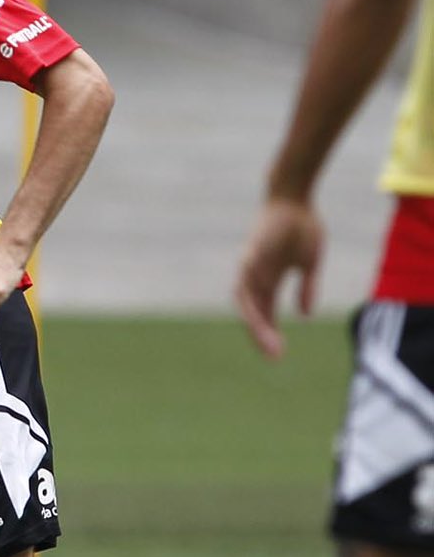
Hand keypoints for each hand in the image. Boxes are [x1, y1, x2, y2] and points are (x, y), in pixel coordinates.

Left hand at [234, 197, 322, 358]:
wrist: (294, 198)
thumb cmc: (302, 227)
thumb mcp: (310, 263)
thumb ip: (307, 288)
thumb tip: (304, 314)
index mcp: (270, 279)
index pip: (265, 312)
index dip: (270, 332)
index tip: (278, 355)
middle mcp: (256, 275)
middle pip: (253, 312)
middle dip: (261, 335)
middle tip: (273, 357)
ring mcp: (251, 265)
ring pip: (247, 301)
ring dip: (256, 323)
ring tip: (268, 342)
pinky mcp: (251, 253)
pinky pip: (246, 279)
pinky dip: (250, 296)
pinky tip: (257, 314)